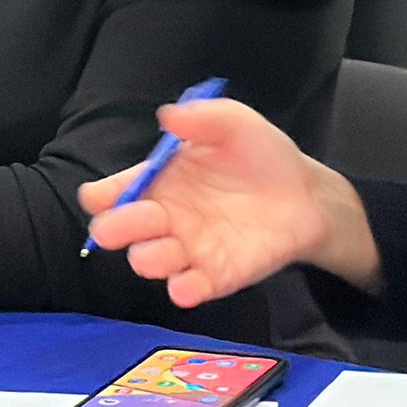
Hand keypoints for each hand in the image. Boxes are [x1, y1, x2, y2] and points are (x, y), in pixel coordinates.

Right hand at [79, 97, 364, 304]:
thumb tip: (167, 115)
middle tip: (115, 228)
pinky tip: (185, 287)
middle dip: (114, 230)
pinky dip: (184, 290)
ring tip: (159, 251)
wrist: (307, 194)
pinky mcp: (215, 275)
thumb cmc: (262, 156)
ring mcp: (187, 249)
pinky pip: (189, 288)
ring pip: (149, 261)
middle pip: (121, 230)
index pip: (114, 192)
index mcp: (158, 181)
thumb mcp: (234, 124)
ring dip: (147, 259)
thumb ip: (202, 117)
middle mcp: (164, 218)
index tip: (100, 197)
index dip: (101, 196)